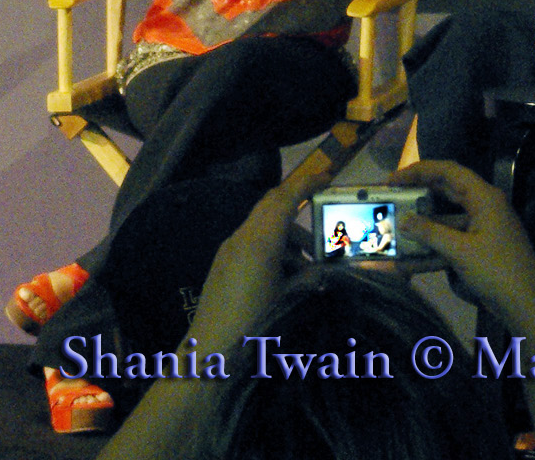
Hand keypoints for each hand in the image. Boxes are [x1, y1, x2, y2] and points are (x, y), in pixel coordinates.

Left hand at [187, 170, 327, 349]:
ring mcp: (228, 252)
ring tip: (310, 266)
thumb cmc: (253, 327)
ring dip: (288, 237)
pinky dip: (274, 250)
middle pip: (271, 207)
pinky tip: (286, 279)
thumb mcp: (290, 302)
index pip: (284, 197)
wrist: (207, 357)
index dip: (306, 183)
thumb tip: (324, 272)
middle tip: (325, 220)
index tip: (327, 178)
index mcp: (259, 241)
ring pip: (263, 228)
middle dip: (298, 208)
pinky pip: (252, 244)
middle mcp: (241, 238)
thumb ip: (310, 280)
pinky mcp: (222, 267)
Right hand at [390, 161, 534, 332]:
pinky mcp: (479, 247)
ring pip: (445, 219)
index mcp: (484, 197)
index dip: (419, 170)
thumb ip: (430, 233)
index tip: (392, 179)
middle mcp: (483, 206)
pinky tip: (407, 262)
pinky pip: (450, 240)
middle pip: (446, 191)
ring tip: (393, 229)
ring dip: (421, 226)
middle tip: (390, 198)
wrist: (527, 305)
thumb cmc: (497, 271)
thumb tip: (403, 219)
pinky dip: (431, 248)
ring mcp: (482, 227)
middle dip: (417, 195)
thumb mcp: (460, 251)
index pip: (448, 171)